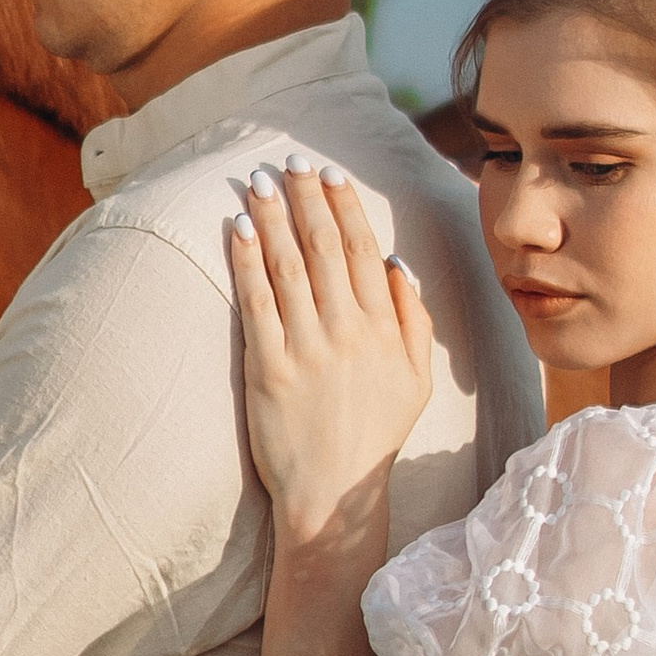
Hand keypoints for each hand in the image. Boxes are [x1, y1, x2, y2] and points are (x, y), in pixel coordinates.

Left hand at [229, 158, 433, 545]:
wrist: (335, 494)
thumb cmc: (374, 436)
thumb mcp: (417, 379)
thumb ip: (415, 318)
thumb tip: (399, 263)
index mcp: (384, 328)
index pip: (363, 250)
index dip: (344, 205)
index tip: (328, 173)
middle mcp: (347, 331)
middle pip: (323, 247)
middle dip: (305, 198)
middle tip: (288, 161)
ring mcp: (307, 349)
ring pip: (288, 266)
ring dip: (272, 216)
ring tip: (258, 180)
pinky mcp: (268, 370)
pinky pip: (257, 303)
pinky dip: (247, 261)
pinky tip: (238, 228)